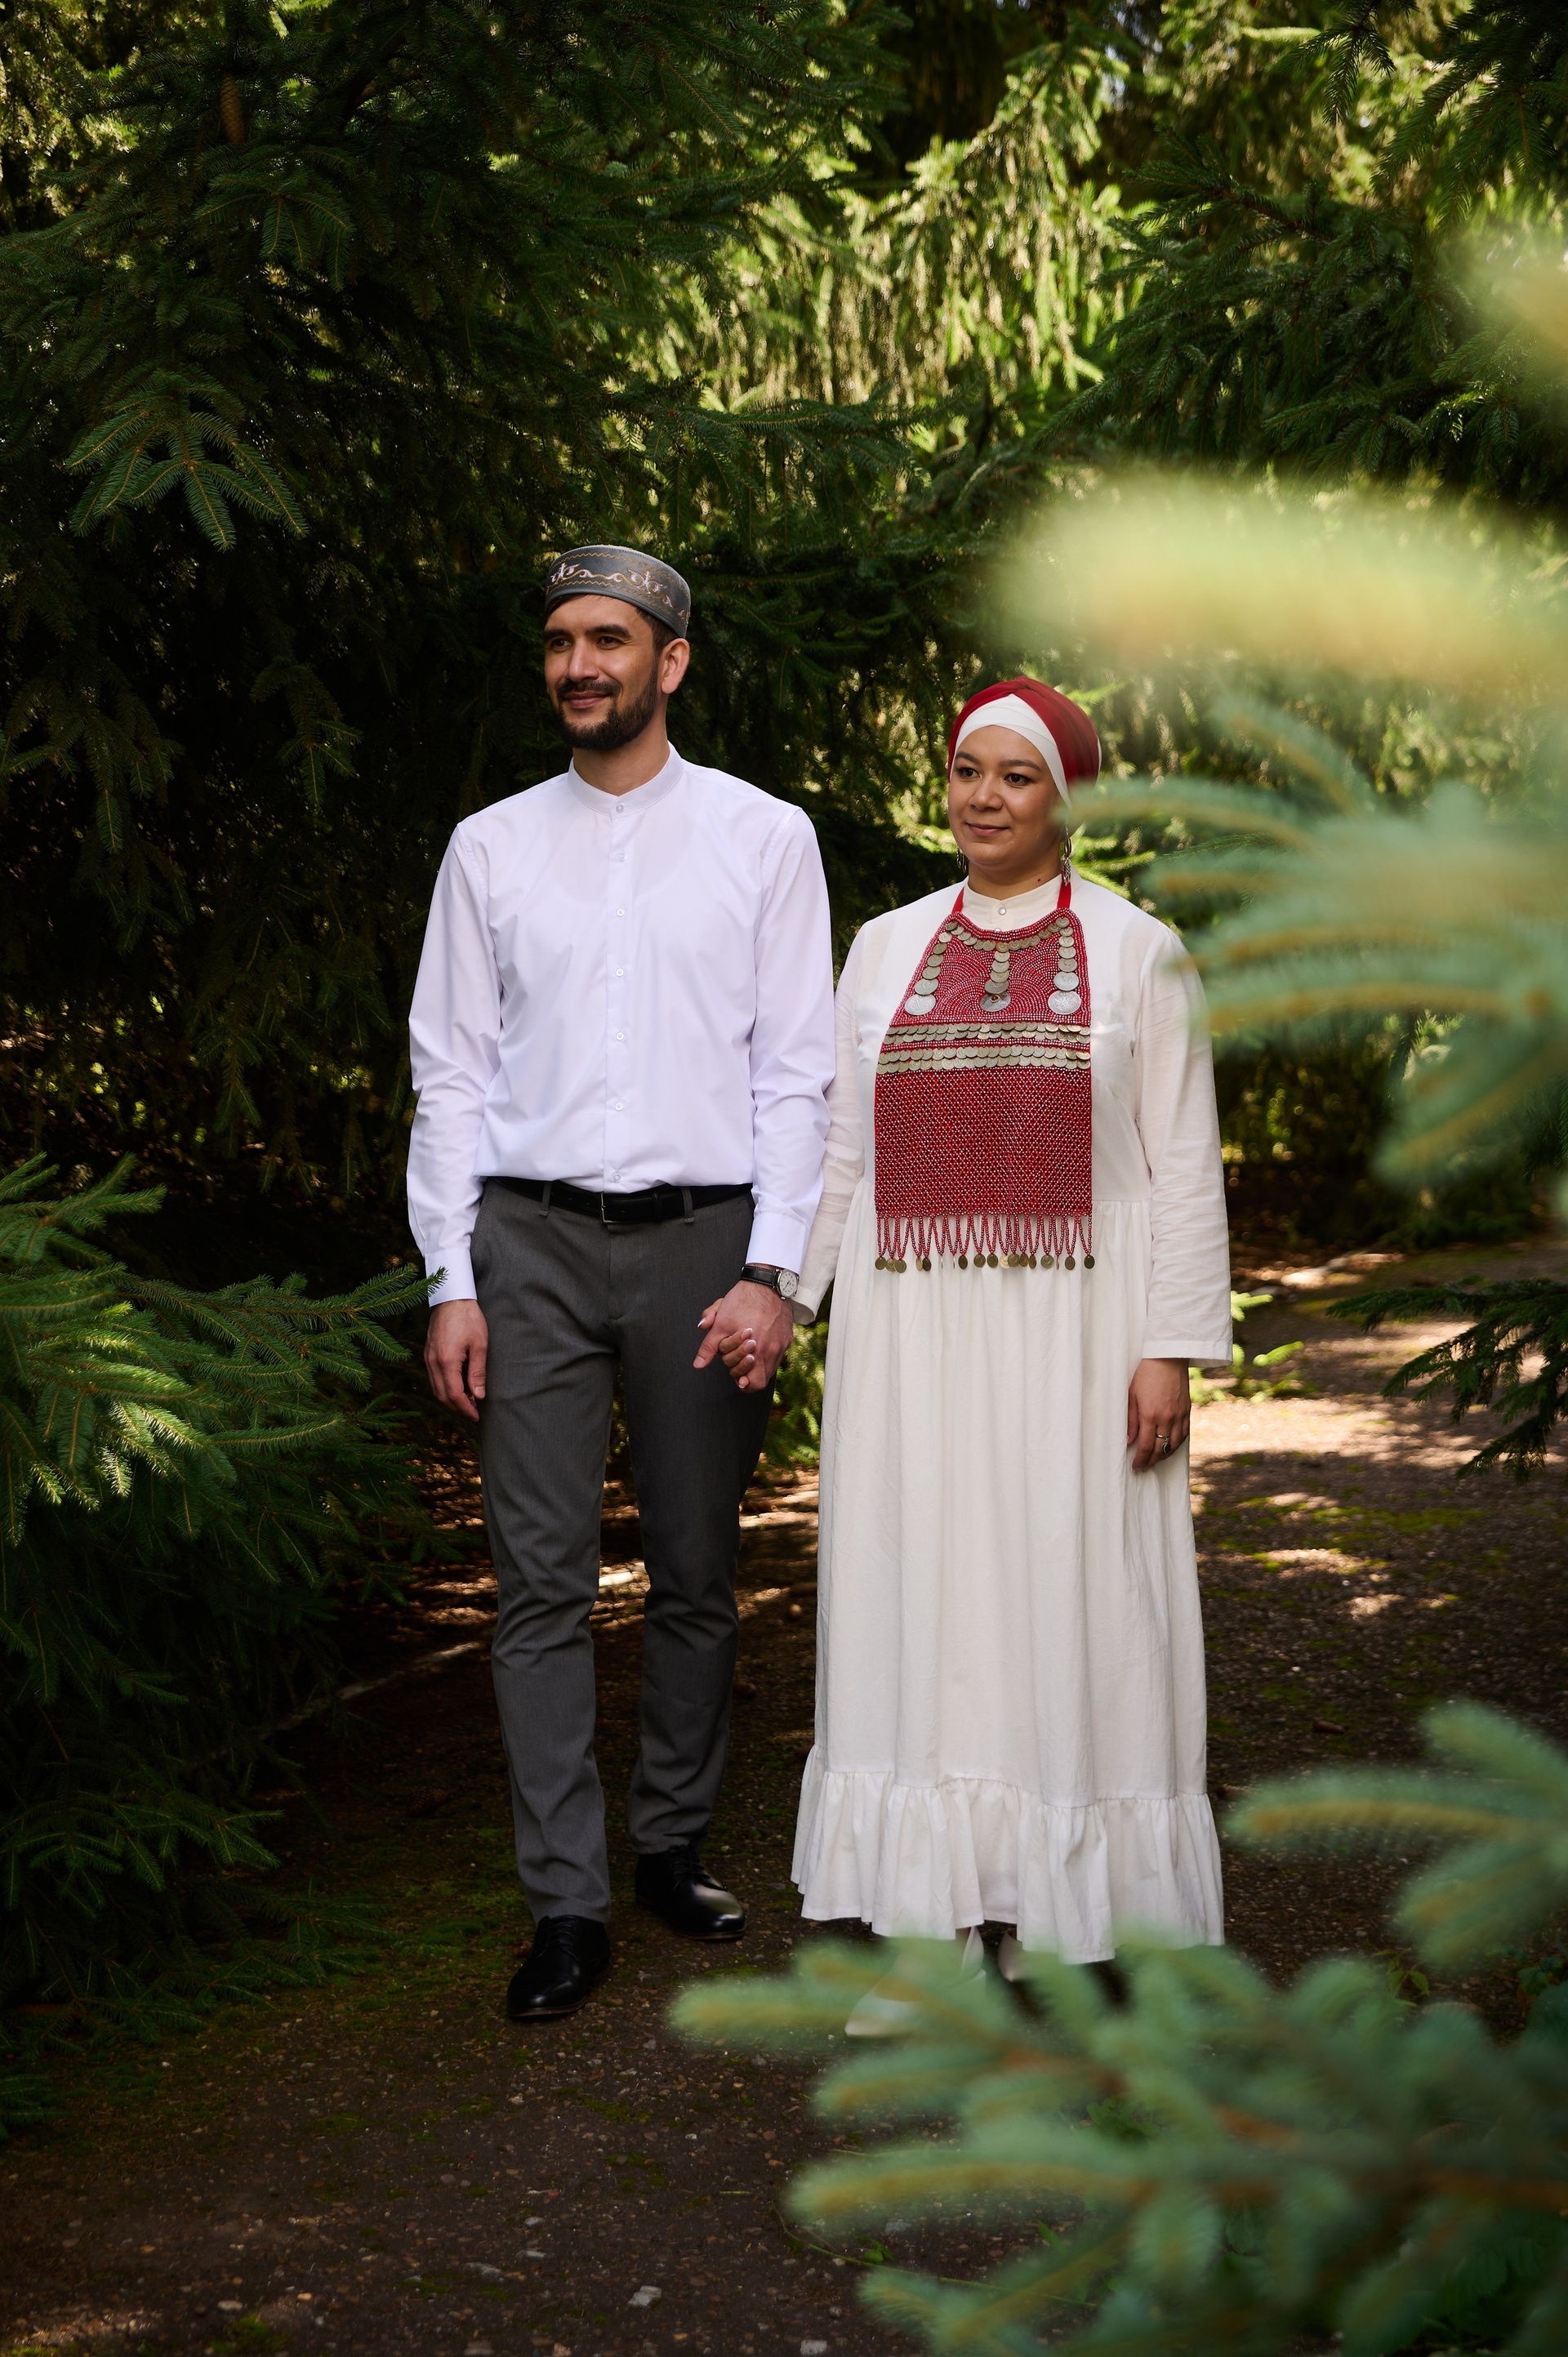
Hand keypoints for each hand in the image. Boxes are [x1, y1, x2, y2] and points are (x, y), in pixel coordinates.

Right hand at [425, 1297, 488, 1421]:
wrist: (451, 1297)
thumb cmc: (468, 1318)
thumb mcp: (480, 1345)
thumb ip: (478, 1372)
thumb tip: (479, 1395)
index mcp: (446, 1361)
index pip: (454, 1395)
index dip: (466, 1409)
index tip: (477, 1416)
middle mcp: (432, 1362)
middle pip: (441, 1396)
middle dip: (457, 1408)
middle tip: (473, 1413)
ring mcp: (427, 1357)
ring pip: (435, 1388)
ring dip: (450, 1399)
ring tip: (467, 1403)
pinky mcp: (427, 1353)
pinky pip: (433, 1378)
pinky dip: (444, 1388)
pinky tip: (457, 1387)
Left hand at [694, 1280, 793, 1393]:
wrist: (766, 1283)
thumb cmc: (743, 1301)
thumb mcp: (720, 1323)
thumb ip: (709, 1346)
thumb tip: (698, 1364)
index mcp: (755, 1351)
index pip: (750, 1383)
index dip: (738, 1379)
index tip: (733, 1370)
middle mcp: (771, 1351)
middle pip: (761, 1381)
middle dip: (746, 1374)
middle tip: (737, 1363)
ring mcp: (781, 1345)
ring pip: (770, 1369)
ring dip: (757, 1366)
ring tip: (747, 1354)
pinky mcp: (787, 1338)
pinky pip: (778, 1355)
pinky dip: (767, 1354)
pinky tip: (758, 1343)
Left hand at [1127, 1356, 1189, 1471]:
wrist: (1167, 1358)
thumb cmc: (1145, 1374)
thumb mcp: (1132, 1396)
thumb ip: (1130, 1421)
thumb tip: (1129, 1441)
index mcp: (1150, 1415)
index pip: (1145, 1446)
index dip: (1140, 1460)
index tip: (1135, 1466)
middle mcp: (1166, 1418)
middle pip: (1160, 1449)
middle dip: (1150, 1462)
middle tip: (1143, 1467)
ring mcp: (1179, 1415)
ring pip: (1174, 1445)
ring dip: (1164, 1456)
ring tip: (1155, 1460)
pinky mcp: (1187, 1411)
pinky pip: (1184, 1435)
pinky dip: (1176, 1445)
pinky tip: (1169, 1448)